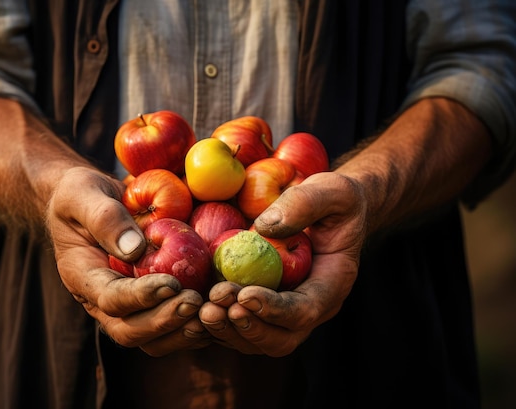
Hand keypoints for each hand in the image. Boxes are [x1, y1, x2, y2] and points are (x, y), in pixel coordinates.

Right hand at [46, 166, 210, 355]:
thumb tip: (135, 249)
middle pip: (131, 331)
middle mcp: (103, 301)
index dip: (141, 297)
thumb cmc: (82, 193)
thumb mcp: (83, 194)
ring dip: (182, 331)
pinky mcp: (150, 302)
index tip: (171, 284)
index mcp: (83, 277)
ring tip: (211, 311)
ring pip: (153, 339)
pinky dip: (195, 324)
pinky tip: (219, 308)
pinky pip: (171, 326)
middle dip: (165, 321)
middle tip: (195, 302)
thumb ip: (105, 218)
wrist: (88, 200)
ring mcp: (128, 306)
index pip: (111, 299)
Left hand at [199, 172, 363, 355]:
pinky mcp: (262, 305)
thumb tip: (264, 226)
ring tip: (203, 310)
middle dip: (246, 327)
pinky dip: (218, 323)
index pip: (305, 311)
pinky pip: (240, 326)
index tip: (245, 295)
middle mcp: (309, 306)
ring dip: (227, 330)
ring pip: (257, 339)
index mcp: (331, 284)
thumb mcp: (332, 190)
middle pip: (280, 338)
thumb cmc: (335, 199)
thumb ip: (304, 203)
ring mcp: (285, 310)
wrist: (331, 209)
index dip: (274, 310)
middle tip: (215, 306)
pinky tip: (196, 305)